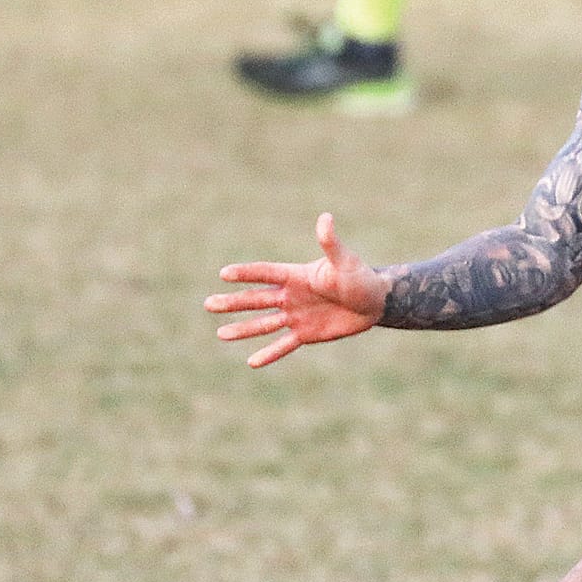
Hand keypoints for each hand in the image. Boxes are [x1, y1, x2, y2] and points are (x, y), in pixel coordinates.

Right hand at [205, 212, 387, 367]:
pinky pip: (284, 345)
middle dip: (233, 302)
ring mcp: (296, 316)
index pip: (266, 274)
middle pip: (256, 300)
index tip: (224, 274)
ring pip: (264, 324)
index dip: (247, 274)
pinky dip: (269, 353)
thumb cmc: (359, 277)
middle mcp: (291, 296)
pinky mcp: (306, 334)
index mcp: (296, 276)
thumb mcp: (344, 261)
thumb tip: (325, 218)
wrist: (373, 302)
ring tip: (220, 334)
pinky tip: (252, 362)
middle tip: (208, 304)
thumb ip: (330, 243)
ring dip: (243, 329)